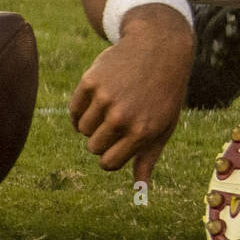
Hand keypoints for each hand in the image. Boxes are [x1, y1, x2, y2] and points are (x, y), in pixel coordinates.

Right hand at [69, 6, 194, 184]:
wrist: (159, 48)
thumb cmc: (164, 93)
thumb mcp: (164, 126)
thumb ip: (149, 158)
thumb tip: (140, 191)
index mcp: (142, 132)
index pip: (109, 163)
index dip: (110, 157)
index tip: (118, 145)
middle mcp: (122, 117)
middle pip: (94, 147)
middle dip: (103, 139)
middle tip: (119, 119)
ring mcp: (105, 98)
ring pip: (82, 129)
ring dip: (92, 123)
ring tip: (111, 106)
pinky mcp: (90, 82)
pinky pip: (74, 110)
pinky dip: (81, 110)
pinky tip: (97, 99)